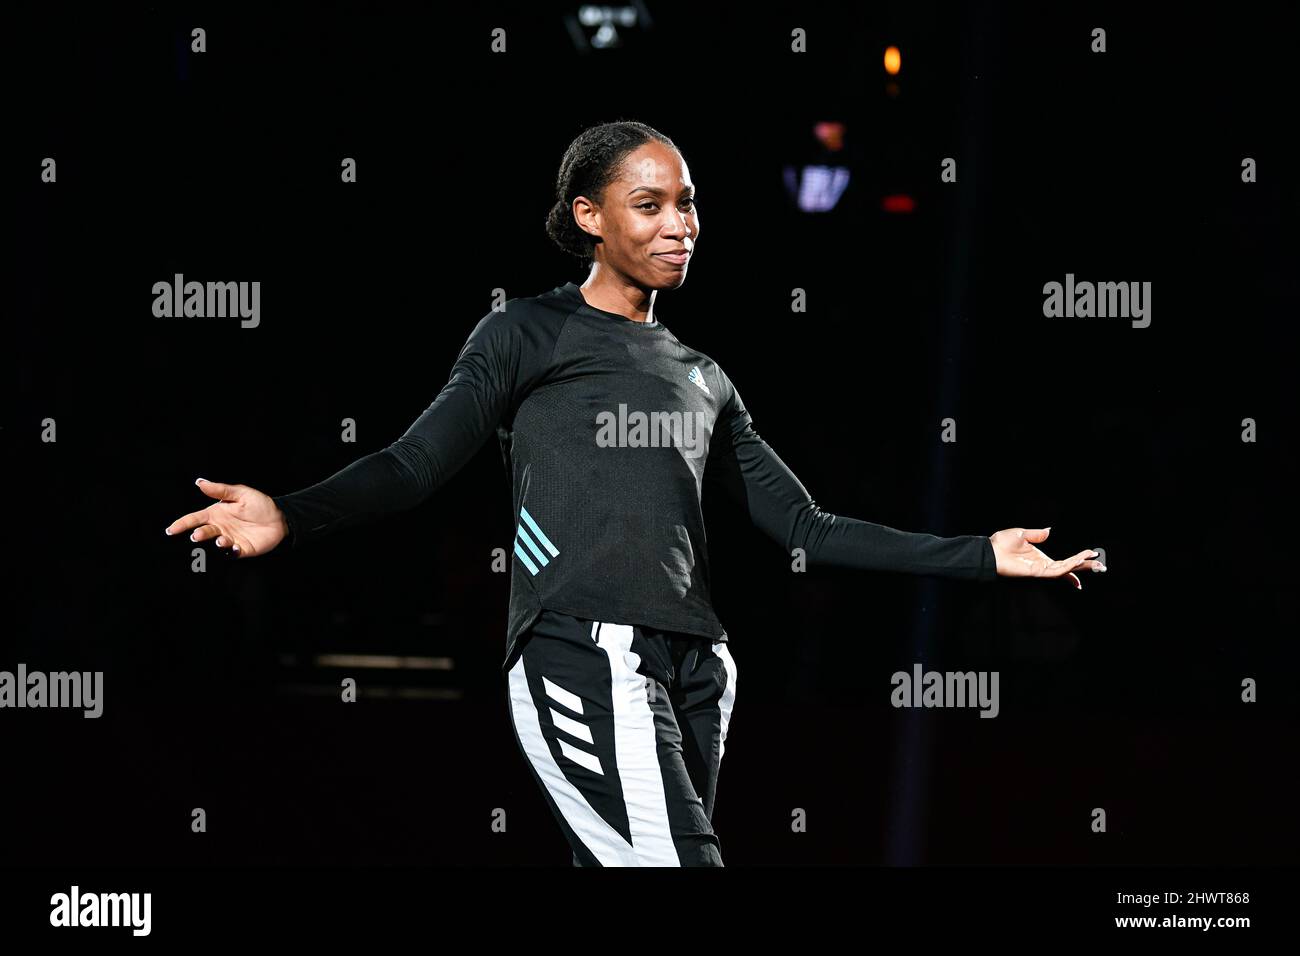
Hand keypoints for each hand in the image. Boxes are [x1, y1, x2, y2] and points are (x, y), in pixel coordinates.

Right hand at [165, 478, 287, 558]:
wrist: (280, 517)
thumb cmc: (259, 504)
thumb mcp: (240, 493)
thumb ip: (220, 490)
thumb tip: (199, 482)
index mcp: (216, 514)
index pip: (195, 519)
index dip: (182, 524)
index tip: (171, 530)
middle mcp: (220, 528)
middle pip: (204, 532)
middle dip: (199, 535)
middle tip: (197, 536)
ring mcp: (230, 540)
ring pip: (217, 544)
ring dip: (217, 543)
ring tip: (221, 540)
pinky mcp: (242, 550)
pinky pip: (233, 553)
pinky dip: (233, 552)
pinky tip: (236, 548)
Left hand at [989, 527, 1104, 589]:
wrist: (990, 551)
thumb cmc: (1002, 544)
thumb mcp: (1023, 534)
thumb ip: (1038, 534)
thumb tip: (1050, 531)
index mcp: (1041, 558)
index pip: (1063, 564)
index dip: (1077, 563)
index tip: (1091, 559)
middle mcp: (1043, 566)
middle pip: (1069, 569)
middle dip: (1085, 568)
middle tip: (1102, 566)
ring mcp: (1041, 570)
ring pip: (1066, 570)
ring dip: (1080, 566)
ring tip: (1095, 562)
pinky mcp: (1037, 572)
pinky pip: (1056, 570)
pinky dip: (1068, 566)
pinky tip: (1077, 561)